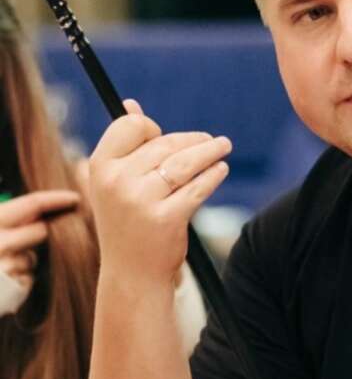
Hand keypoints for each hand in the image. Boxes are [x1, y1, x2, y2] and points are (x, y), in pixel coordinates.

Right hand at [0, 189, 79, 295]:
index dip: (57, 198)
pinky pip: (28, 278)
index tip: (76, 198)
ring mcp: (7, 266)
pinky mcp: (13, 288)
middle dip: (38, 233)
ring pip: (33, 257)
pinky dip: (19, 279)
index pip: (32, 203)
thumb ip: (7, 220)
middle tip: (29, 237)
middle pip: (41, 230)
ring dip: (24, 259)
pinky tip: (1, 281)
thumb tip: (40, 212)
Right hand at [89, 99, 231, 281]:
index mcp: (99, 167)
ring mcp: (141, 200)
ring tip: (224, 147)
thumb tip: (131, 104)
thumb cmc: (128, 223)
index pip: (131, 126)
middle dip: (193, 140)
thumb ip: (125, 146)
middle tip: (214, 141)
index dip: (153, 128)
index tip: (167, 137)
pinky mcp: (167, 218)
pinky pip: (198, 187)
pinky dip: (213, 175)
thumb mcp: (116, 184)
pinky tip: (220, 169)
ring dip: (210, 151)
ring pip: (186, 163)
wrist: (132, 274)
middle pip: (165, 144)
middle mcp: (117, 181)